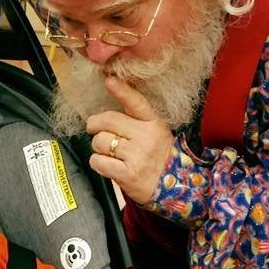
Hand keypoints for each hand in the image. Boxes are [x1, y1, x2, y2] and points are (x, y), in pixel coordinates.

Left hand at [86, 76, 174, 204]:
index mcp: (153, 123)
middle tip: (94, 128)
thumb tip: (104, 111)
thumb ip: (135, 120)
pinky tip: (106, 164)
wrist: (174, 188)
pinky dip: (97, 162)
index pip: (136, 103)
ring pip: (100, 142)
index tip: (108, 80)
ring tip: (108, 152)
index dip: (121, 90)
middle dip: (94, 124)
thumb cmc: (159, 158)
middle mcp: (146, 137)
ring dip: (98, 147)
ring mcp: (136, 156)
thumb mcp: (155, 133)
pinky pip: (98, 161)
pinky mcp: (127, 174)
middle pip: (108, 121)